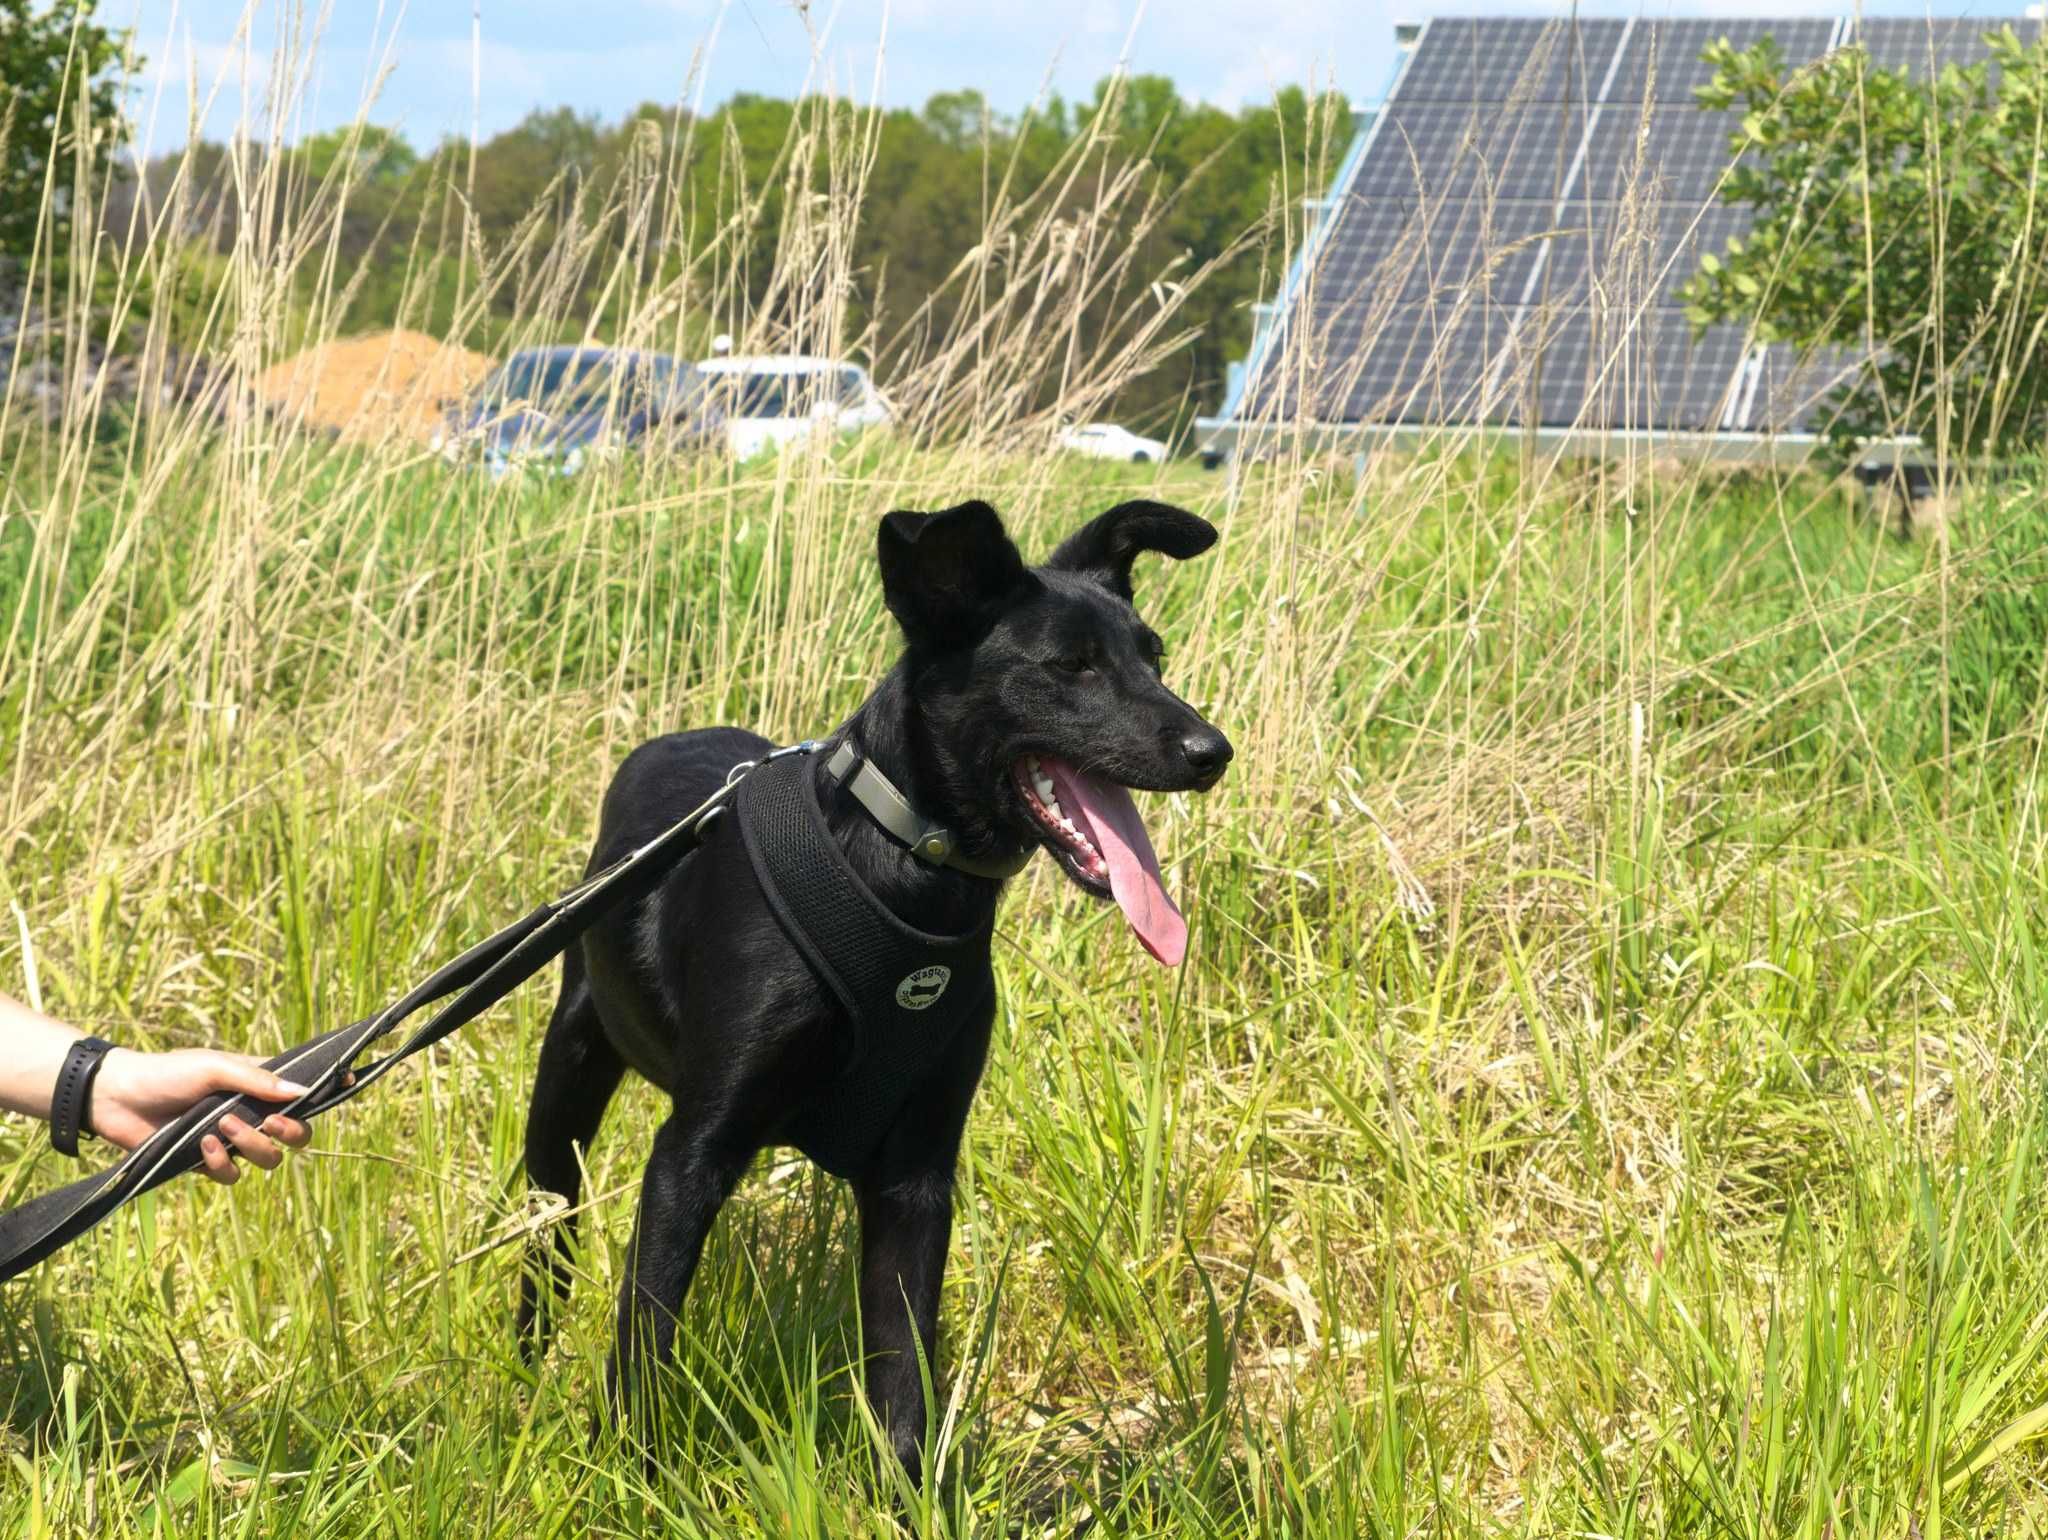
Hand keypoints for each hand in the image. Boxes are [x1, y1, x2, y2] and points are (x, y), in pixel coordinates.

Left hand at [90, 1048, 314, 1184]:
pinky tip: (201, 1146)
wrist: (117, 1099)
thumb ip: (258, 1081)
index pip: (301, 1093)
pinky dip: (220, 1163)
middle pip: (296, 1135)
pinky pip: (231, 1175)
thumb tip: (301, 1093)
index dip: (321, 1094)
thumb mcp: (215, 1067)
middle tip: (271, 1123)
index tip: (347, 1085)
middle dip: (291, 1132)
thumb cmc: (168, 1073)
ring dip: (251, 1146)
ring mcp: (230, 1141)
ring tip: (221, 1128)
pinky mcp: (206, 1163)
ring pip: (267, 1159)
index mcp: (258, 1086)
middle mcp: (251, 1114)